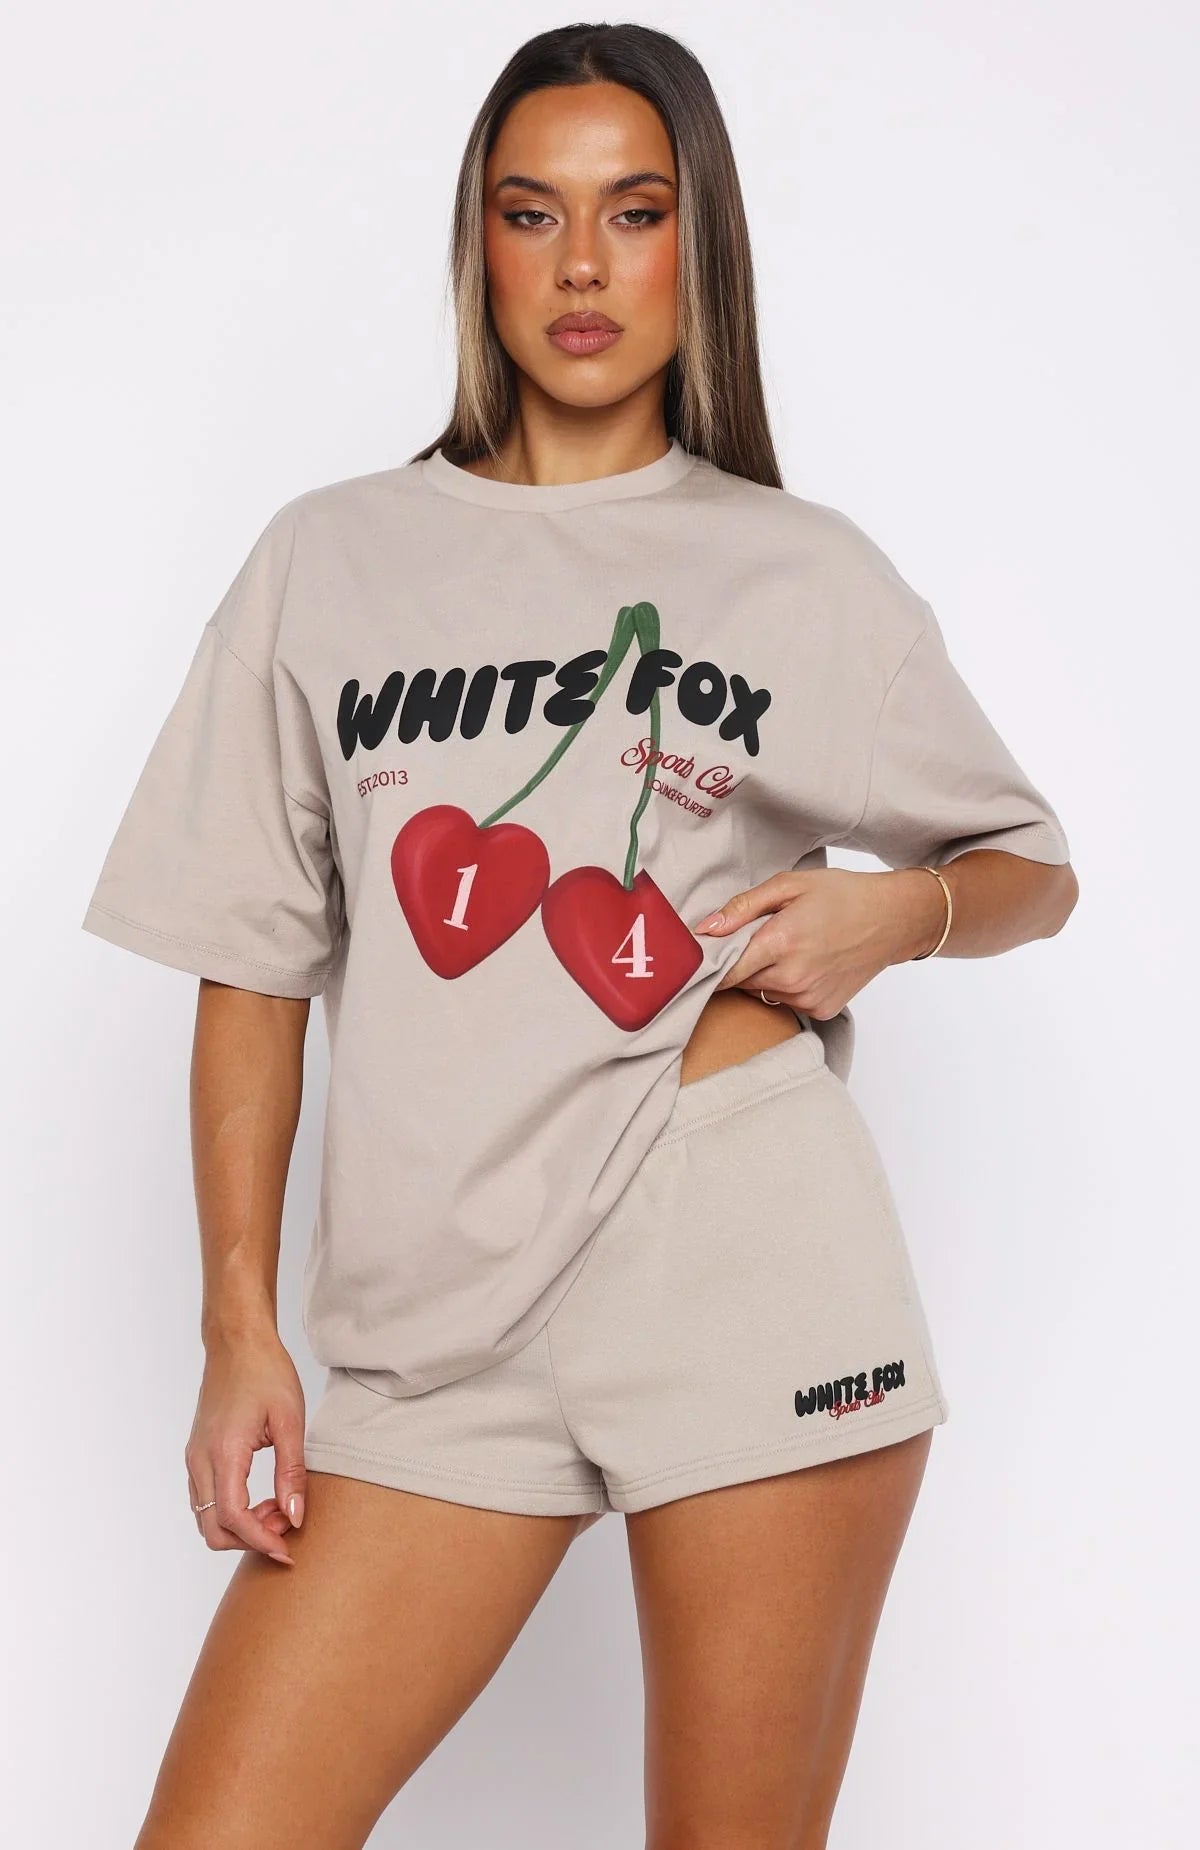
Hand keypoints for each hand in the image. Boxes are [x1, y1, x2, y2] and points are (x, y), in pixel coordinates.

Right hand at [184, 1330, 307, 1564]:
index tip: (288, 1550)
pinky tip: (261, 1498)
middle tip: (286, 1524)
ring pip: (206, 1518)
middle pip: (212, 1529)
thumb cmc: (266, 1373)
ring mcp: (194, 1458)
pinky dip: (230, 1512)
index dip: (260, 1541)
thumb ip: (291, 1472)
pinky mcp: (197, 1454)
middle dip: (249, 1539)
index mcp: (223, 1452)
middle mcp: (200, 1460)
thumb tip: (295, 1516)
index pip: (232, 1518)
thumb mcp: (290, 1420)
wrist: (237, 1343)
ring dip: (240, 1527)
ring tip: (278, 1509)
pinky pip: (205, 1500)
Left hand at [692, 867, 944, 1016]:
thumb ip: (743, 907)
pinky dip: (785, 986)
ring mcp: (808, 997)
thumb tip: (705, 928)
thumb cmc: (843, 896)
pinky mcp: (821, 1010)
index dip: (707, 966)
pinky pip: (785, 1001)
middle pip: (739, 982)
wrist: (894, 920)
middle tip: (753, 940)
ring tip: (785, 949)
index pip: (724, 970)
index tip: (697, 960)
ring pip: (761, 992)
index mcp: (781, 942)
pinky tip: (805, 964)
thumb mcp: (790, 885)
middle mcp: (792, 977)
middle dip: (737, 964)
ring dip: (761, 975)